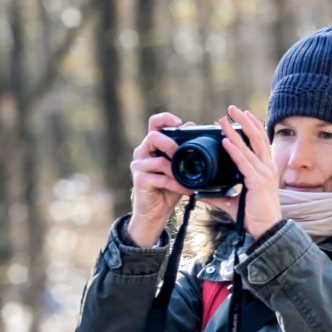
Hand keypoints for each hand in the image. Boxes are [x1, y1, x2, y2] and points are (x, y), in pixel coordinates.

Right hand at [126, 113, 194, 246]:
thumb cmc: (167, 189)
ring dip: (177, 170)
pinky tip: (186, 189)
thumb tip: (192, 126)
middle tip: (183, 154)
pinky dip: (177, 184)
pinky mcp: (139, 180)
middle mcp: (142, 153)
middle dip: (172, 144)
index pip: (154, 123)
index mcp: (151, 146)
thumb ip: (184, 150)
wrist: (155, 213)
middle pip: (154, 136)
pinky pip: (161, 179)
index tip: (179, 123)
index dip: (166, 118)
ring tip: (188, 178)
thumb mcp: (179, 168)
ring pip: (159, 160)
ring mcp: (138, 166)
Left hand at [204, 105, 281, 238]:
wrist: (267, 230)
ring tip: (224, 119)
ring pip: (249, 147)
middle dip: (244, 121)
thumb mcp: (233, 203)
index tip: (242, 116)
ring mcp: (264, 174)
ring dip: (235, 131)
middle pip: (256, 138)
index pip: (260, 143)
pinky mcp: (258, 182)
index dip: (252, 127)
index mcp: (265, 170)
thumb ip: (217, 196)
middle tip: (232, 108)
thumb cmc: (255, 217)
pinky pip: (244, 162)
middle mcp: (267, 168)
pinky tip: (225, 141)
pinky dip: (234, 150)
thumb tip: (200, 193)